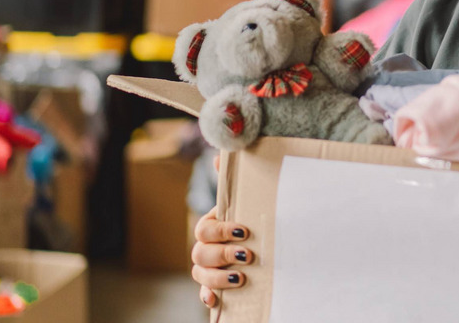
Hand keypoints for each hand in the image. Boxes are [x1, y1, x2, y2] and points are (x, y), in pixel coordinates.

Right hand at [192, 155, 251, 307]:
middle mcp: (205, 247)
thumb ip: (232, 181)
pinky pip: (204, 293)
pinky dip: (208, 296)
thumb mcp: (244, 201)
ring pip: (200, 273)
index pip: (205, 230)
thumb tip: (219, 157)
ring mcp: (208, 268)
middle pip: (200, 253)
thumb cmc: (249, 219)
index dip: (222, 231)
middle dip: (223, 254)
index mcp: (211, 227)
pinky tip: (215, 300)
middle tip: (247, 256)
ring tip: (240, 277)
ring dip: (217, 277)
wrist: (259, 242)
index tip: (244, 231)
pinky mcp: (215, 285)